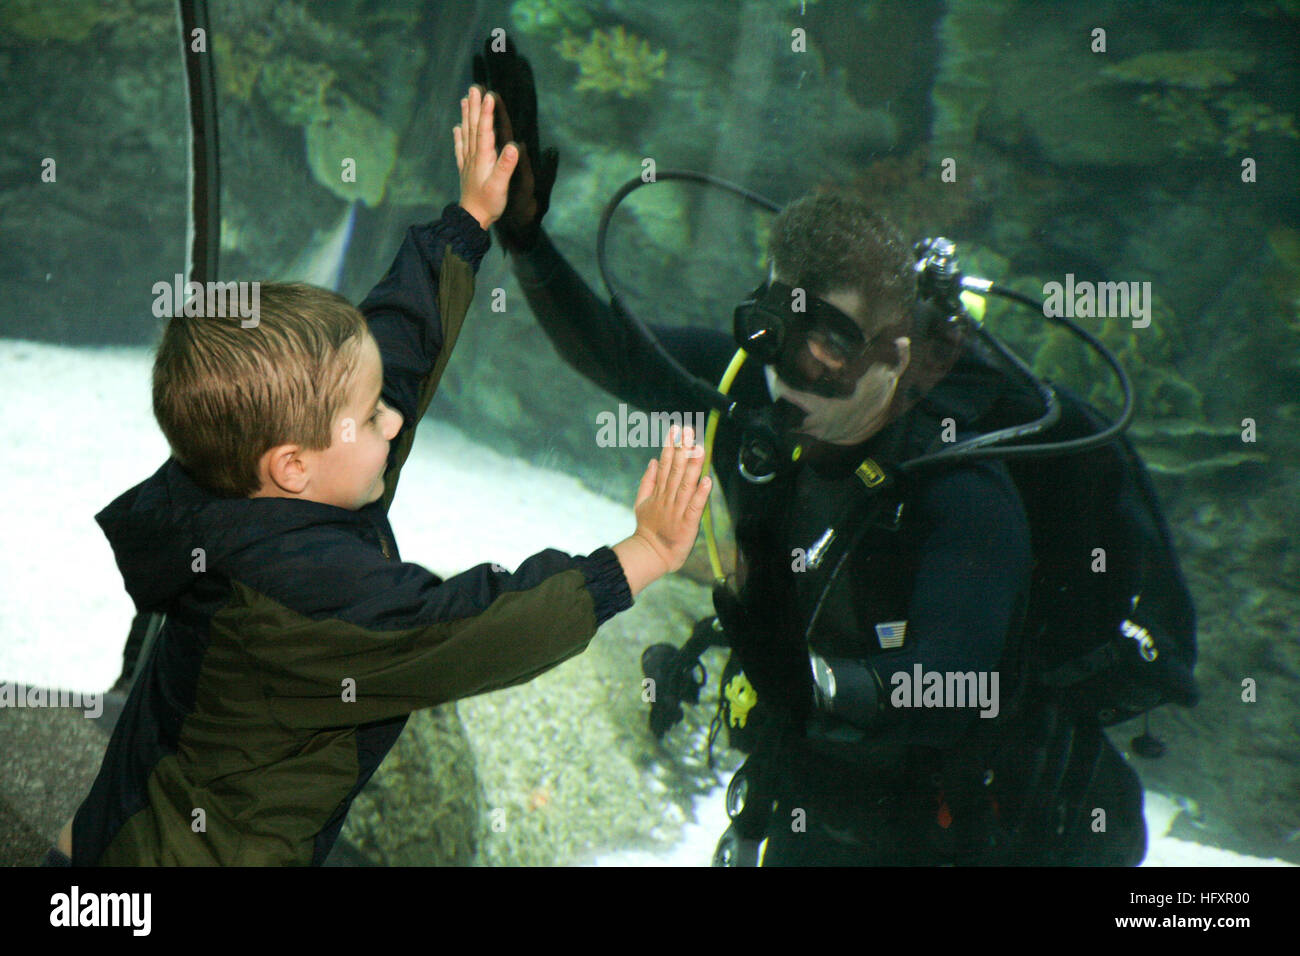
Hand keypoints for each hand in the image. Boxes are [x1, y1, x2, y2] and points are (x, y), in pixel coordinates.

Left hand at [472, 35, 558, 250]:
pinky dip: (459, 136)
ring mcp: (468, 162)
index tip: (488, 94)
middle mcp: (474, 156)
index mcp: (483, 157)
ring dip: (466, 116)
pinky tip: (457, 128)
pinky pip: (461, 148)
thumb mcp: (500, 186)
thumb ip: (506, 165)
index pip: (485, 130)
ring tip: (465, 99)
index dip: (487, 112)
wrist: (471, 219)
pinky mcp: (466, 169)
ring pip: (466, 133)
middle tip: (474, 87)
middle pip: (473, 127)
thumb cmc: (488, 203)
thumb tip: (514, 146)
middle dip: (475, 106)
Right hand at [632, 426, 710, 573]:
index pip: (666, 464)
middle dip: (683, 449)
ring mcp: (678, 510)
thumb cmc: (649, 530)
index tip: (676, 429)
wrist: (651, 555)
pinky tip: (706, 481)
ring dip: (693, 466)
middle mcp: (669, 498)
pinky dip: (700, 494)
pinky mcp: (687, 524)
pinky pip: (695, 507)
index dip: (672, 446)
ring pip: (686, 484)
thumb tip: (653, 460)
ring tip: (698, 449)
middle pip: (676, 470)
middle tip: (688, 431)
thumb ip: (648, 481)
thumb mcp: (642, 502)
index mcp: (660, 492)